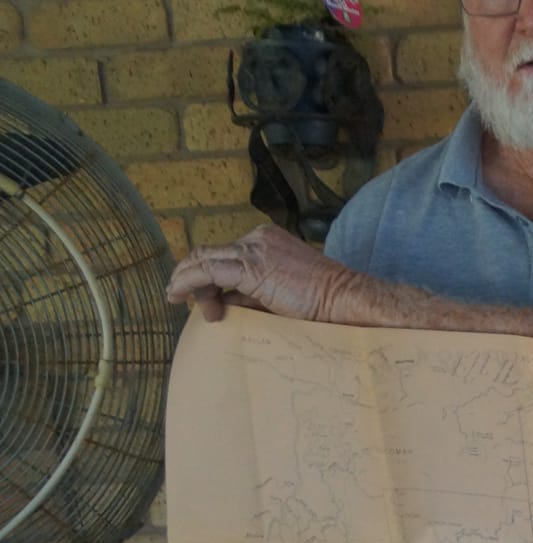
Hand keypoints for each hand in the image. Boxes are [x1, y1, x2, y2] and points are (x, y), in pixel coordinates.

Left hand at [166, 224, 363, 323]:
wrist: (344, 300)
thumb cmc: (321, 303)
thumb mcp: (276, 295)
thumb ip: (248, 294)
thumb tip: (222, 303)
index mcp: (266, 239)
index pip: (225, 254)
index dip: (208, 278)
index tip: (210, 305)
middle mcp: (257, 237)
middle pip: (209, 254)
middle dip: (192, 279)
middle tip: (184, 302)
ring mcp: (254, 249)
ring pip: (204, 260)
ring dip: (186, 281)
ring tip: (176, 299)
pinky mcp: (251, 266)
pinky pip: (207, 270)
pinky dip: (188, 282)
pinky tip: (178, 294)